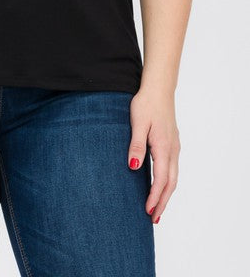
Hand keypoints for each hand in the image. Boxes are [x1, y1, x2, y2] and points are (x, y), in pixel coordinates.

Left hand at [127, 88, 180, 223]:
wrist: (158, 89)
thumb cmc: (146, 104)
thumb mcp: (137, 123)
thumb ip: (136, 145)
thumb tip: (134, 167)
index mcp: (163, 147)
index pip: (161, 180)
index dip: (154, 197)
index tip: (147, 211)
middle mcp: (172, 150)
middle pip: (170, 183)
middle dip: (163, 202)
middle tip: (154, 219)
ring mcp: (174, 147)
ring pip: (173, 177)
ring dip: (166, 194)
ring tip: (157, 208)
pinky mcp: (172, 143)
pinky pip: (173, 168)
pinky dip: (168, 182)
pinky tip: (160, 185)